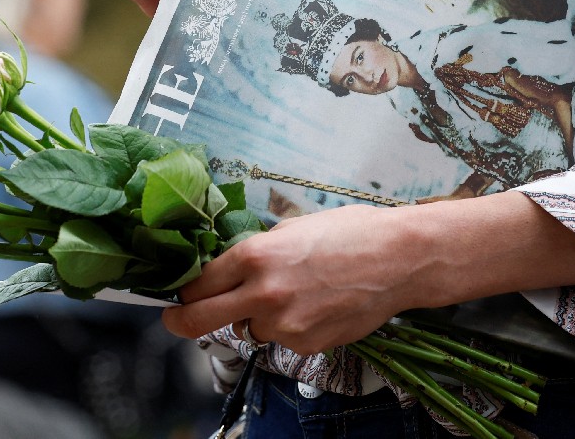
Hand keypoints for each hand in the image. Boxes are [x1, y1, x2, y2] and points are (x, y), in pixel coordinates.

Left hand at [162, 204, 418, 354]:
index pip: (196, 284)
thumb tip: (225, 271)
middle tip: (177, 318)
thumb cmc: (350, 234)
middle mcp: (263, 293)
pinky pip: (281, 339)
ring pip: (247, 328)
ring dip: (257, 317)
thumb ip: (254, 252)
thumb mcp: (291, 230)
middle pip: (196, 320)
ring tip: (295, 293)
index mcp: (255, 256)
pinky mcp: (305, 344)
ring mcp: (284, 324)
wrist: (398, 259)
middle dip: (180, 320)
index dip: (184, 291)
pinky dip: (290, 327)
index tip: (180, 295)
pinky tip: (317, 305)